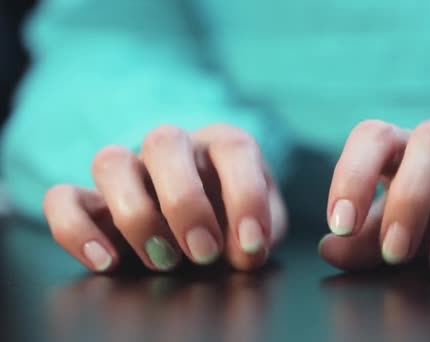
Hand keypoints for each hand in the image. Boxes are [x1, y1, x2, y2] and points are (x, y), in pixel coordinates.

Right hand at [43, 124, 286, 271]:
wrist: (208, 220)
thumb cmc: (236, 217)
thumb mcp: (260, 223)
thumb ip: (260, 232)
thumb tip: (243, 251)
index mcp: (220, 145)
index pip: (234, 148)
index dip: (246, 195)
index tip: (251, 244)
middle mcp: (173, 148)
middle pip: (163, 142)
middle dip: (185, 203)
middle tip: (204, 252)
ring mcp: (131, 169)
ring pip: (110, 161)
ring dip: (135, 214)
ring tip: (164, 260)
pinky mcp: (95, 199)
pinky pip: (63, 198)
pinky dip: (76, 229)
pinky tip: (106, 261)